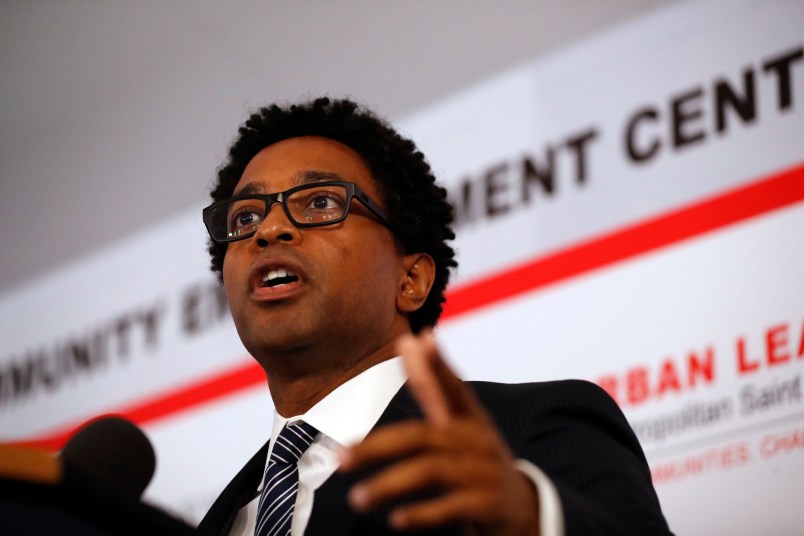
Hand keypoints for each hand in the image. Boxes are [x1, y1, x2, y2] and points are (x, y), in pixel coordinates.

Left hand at [338, 330, 540, 534]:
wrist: (523, 510)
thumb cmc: (479, 461)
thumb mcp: (461, 424)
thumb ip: (433, 385)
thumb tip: (413, 337)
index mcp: (469, 417)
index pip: (451, 386)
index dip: (435, 365)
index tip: (417, 339)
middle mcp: (477, 439)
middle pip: (421, 436)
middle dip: (377, 447)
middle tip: (340, 459)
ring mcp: (483, 471)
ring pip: (430, 471)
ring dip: (389, 484)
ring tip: (357, 498)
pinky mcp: (488, 504)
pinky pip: (450, 508)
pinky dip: (422, 514)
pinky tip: (397, 521)